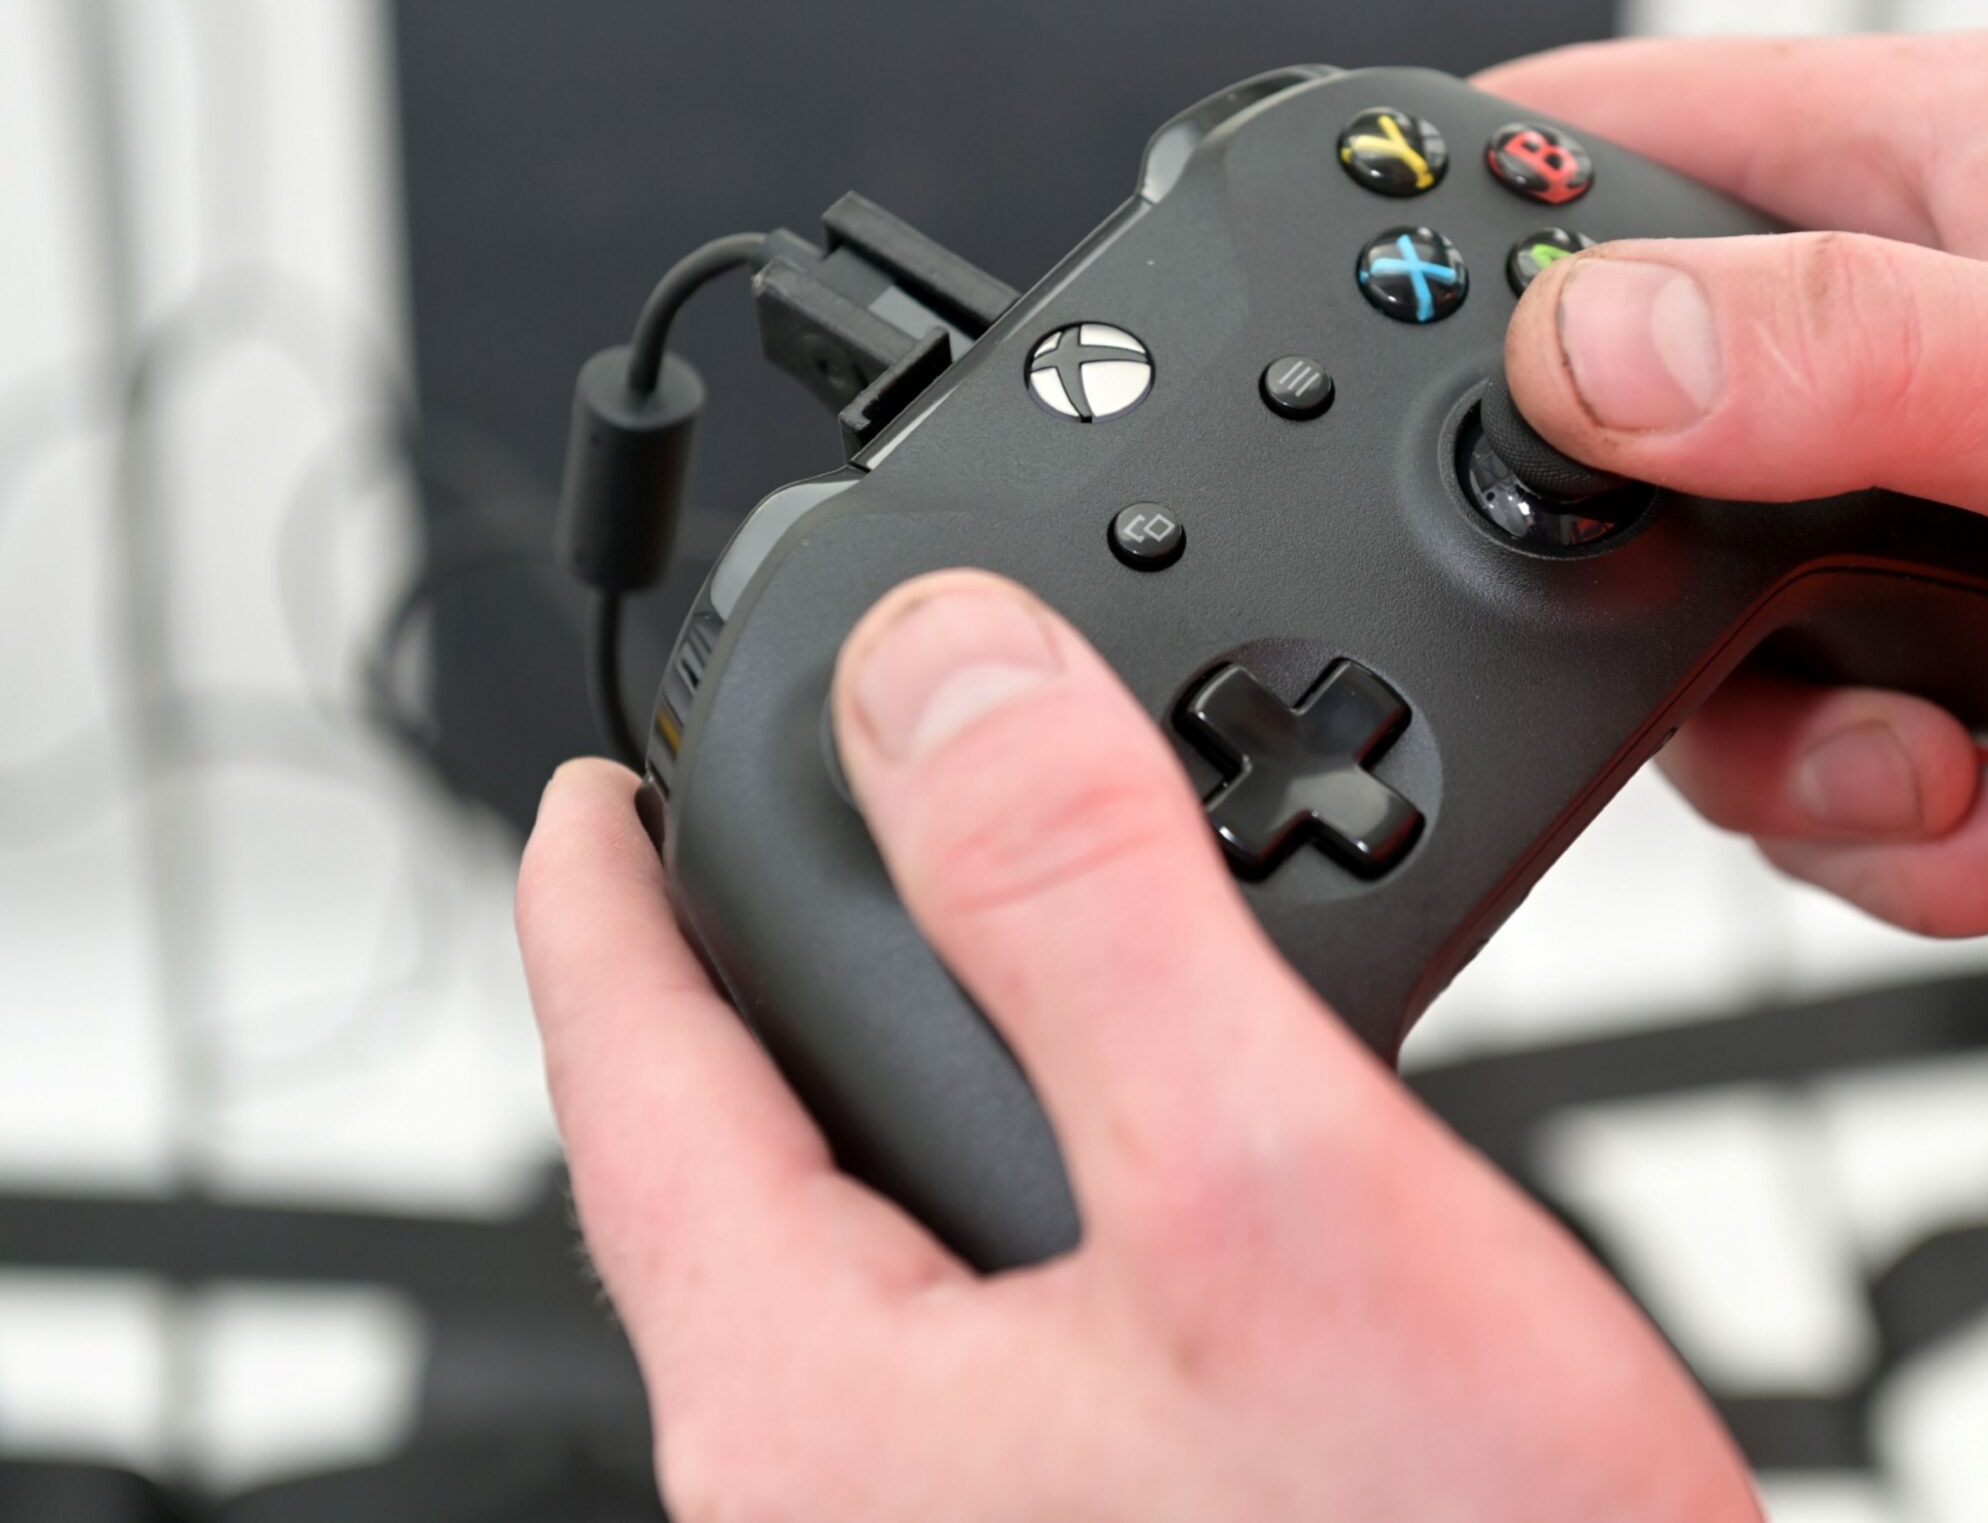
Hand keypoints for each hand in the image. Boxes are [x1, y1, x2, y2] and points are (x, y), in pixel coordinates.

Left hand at [516, 571, 1757, 1521]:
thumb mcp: (1266, 1189)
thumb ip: (1086, 910)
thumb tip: (939, 674)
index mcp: (817, 1405)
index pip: (626, 1087)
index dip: (598, 898)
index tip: (592, 789)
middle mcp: (847, 1491)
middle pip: (724, 1175)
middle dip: (743, 980)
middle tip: (774, 840)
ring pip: (861, 1247)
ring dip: (895, 1073)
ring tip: (948, 955)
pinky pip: (975, 1317)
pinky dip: (1014, 1177)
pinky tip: (1114, 1143)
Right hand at [1484, 31, 1987, 932]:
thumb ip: (1847, 359)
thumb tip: (1591, 353)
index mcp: (1935, 175)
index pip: (1613, 140)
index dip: (1479, 236)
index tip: (1418, 377)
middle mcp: (1915, 341)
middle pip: (1620, 454)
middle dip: (1654, 611)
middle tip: (1758, 658)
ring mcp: (1937, 513)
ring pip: (1713, 658)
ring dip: (1815, 770)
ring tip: (1962, 769)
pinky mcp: (1981, 665)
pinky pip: (1835, 774)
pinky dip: (1913, 841)